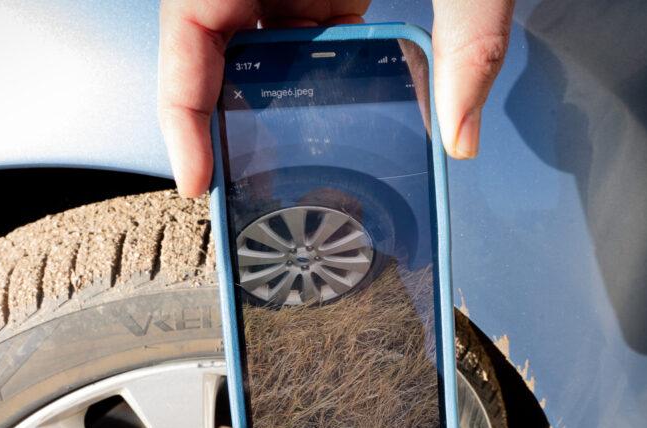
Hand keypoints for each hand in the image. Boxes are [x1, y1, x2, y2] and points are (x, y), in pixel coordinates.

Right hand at [158, 0, 514, 196]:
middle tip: (246, 183)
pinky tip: (346, 106)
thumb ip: (468, 27)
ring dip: (280, 97)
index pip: (185, 28)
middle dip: (223, 115)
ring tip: (297, 158)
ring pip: (259, 40)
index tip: (196, 175)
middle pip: (213, 45)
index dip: (179, 108)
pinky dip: (322, 72)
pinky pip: (304, 26)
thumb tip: (462, 129)